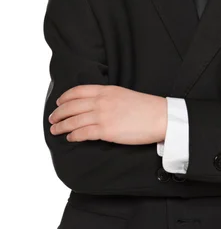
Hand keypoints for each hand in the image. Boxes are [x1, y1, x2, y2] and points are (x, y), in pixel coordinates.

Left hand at [48, 85, 167, 144]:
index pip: (79, 91)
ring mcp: (103, 115)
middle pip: (72, 106)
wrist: (160, 117)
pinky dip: (73, 135)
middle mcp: (102, 101)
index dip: (65, 97)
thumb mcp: (124, 95)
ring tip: (55, 130)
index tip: (59, 102)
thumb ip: (109, 98)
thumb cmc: (146, 108)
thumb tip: (96, 105)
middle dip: (59, 112)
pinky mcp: (106, 131)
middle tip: (52, 118)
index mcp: (107, 90)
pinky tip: (70, 137)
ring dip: (61, 126)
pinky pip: (83, 133)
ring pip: (74, 120)